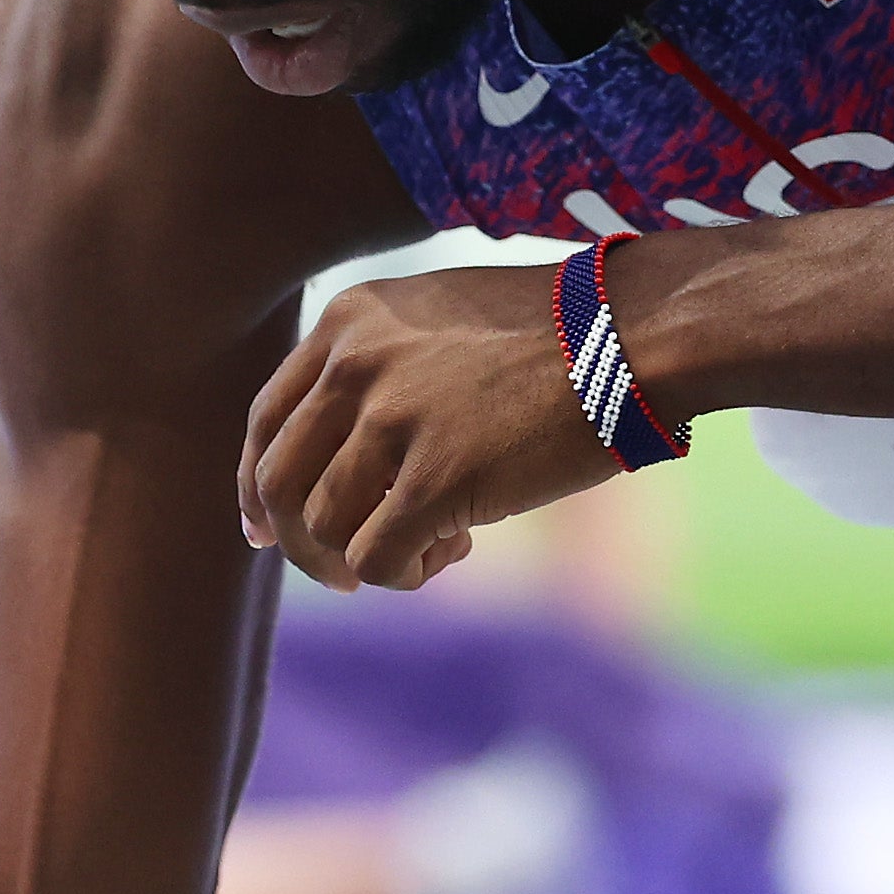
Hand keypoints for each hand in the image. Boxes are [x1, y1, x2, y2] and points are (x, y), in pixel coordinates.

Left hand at [241, 261, 619, 589]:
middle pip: (278, 483)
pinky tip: (455, 550)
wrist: (635, 334)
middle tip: (342, 571)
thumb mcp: (444, 318)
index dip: (257, 488)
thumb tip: (346, 454)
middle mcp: (354, 365)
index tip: (268, 529)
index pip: (267, 420)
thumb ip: (384, 367)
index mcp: (349, 321)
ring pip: (323, 530)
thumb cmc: (559, 333)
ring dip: (364, 560)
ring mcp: (392, 421)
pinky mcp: (435, 480)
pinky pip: (376, 560)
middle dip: (301, 543)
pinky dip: (406, 574)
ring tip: (432, 547)